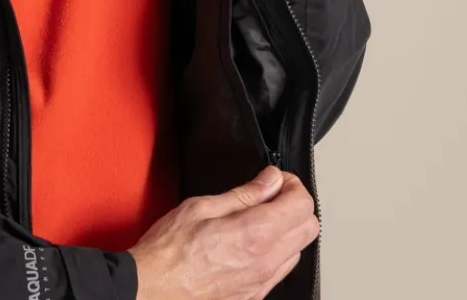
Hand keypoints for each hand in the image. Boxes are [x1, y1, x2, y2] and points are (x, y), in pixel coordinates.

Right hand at [129, 167, 318, 299]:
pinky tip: (254, 240)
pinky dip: (278, 250)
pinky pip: (282, 269)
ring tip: (260, 216)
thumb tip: (271, 180)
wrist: (156, 288)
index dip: (292, 185)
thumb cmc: (170, 248)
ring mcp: (263, 282)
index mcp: (255, 234)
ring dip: (288, 228)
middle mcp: (266, 261)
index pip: (302, 205)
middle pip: (310, 228)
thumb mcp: (201, 207)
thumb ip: (243, 194)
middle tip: (271, 193)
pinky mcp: (256, 294)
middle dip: (295, 204)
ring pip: (299, 249)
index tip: (275, 179)